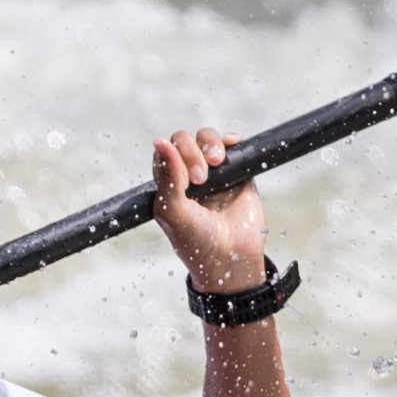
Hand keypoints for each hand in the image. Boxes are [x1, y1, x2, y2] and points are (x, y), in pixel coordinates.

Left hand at [153, 127, 267, 293]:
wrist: (230, 258)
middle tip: (200, 180)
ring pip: (207, 138)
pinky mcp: (238, 172)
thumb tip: (158, 140)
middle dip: (191, 152)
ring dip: (210, 143)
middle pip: (184, 140)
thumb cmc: (196, 242)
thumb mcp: (173, 211)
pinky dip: (230, 141)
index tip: (183, 180)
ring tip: (216, 162)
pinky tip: (230, 151)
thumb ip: (167, 177)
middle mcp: (189, 176)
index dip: (171, 155)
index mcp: (168, 185)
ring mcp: (215, 173)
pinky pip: (233, 144)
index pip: (164, 152)